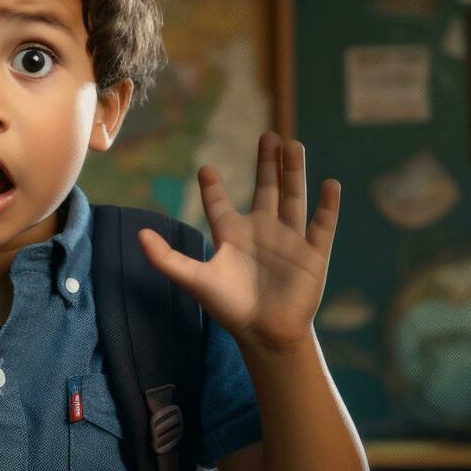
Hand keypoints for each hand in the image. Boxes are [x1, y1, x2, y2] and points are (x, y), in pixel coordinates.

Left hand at [137, 131, 340, 353]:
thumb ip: (166, 258)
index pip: (221, 204)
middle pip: (266, 189)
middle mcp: (261, 231)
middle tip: (268, 136)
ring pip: (293, 197)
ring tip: (293, 145)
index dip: (213, 187)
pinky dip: (328, 207)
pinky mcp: (312, 254)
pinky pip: (322, 225)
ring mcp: (288, 240)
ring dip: (293, 172)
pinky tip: (331, 184)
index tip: (206, 168)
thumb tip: (139, 235)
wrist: (265, 334)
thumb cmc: (229, 307)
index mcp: (232, 235)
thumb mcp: (194, 279)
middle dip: (267, 163)